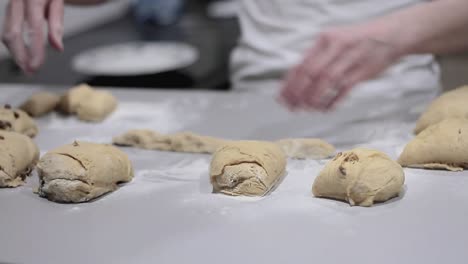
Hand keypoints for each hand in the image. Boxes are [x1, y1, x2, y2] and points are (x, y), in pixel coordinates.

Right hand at [2, 0, 63, 73]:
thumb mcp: (59, 2)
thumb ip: (57, 23)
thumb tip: (58, 47)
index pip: (33, 27)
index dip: (34, 48)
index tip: (37, 65)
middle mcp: (19, 1)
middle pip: (13, 32)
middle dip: (20, 55)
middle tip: (30, 71)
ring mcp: (12, 5)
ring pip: (7, 33)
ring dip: (17, 53)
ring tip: (28, 68)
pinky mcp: (10, 11)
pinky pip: (8, 30)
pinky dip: (15, 46)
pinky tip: (23, 56)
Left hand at [280, 24, 401, 110]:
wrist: (392, 35)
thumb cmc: (358, 41)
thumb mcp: (334, 41)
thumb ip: (316, 58)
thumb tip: (295, 81)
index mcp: (324, 40)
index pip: (301, 64)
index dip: (289, 83)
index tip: (282, 97)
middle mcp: (336, 48)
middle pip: (311, 73)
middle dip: (298, 93)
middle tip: (292, 106)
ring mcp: (350, 59)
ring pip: (326, 82)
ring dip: (314, 98)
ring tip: (306, 108)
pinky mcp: (364, 72)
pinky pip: (344, 90)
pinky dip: (333, 102)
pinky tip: (325, 109)